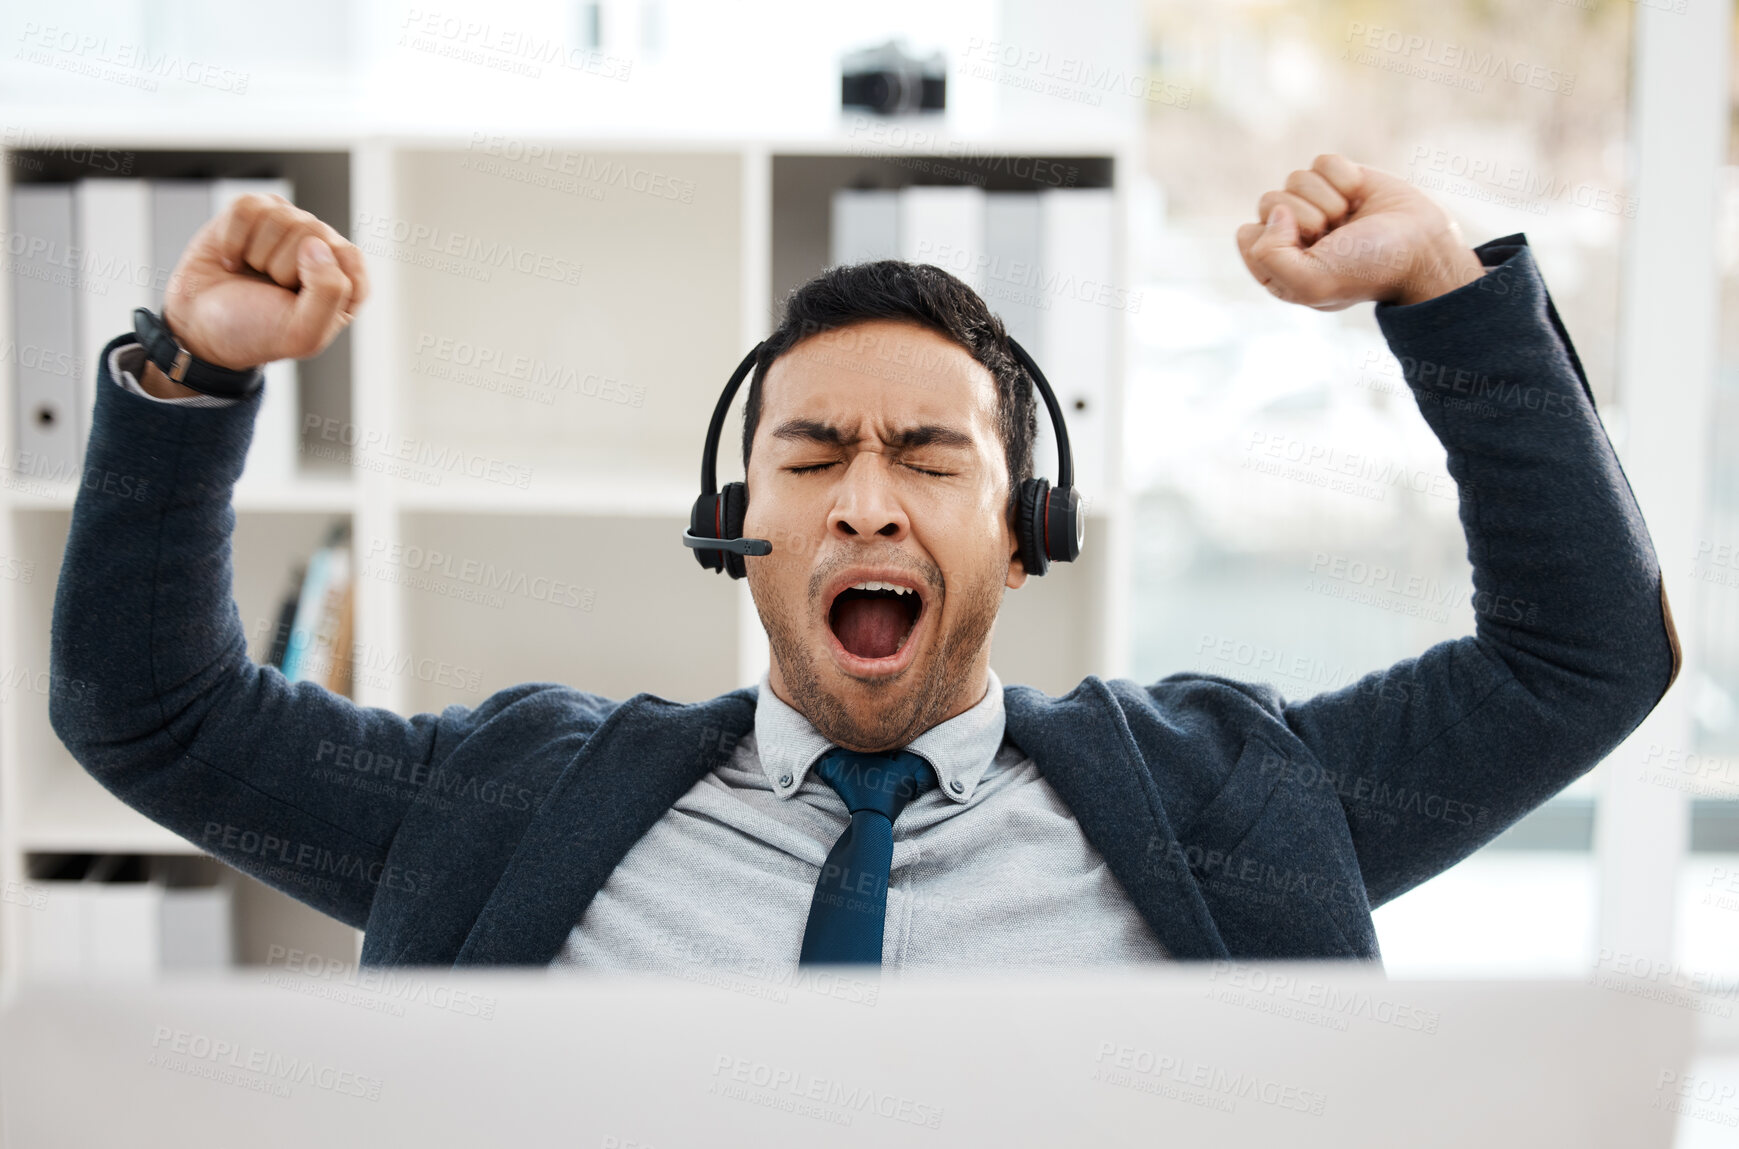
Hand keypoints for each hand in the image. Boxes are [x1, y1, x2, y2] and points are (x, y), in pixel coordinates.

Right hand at [159, 193, 369, 374]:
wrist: (200, 327)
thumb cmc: (255, 331)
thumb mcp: (302, 333)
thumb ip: (329, 293)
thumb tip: (316, 243)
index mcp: (346, 283)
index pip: (349, 256)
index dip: (319, 277)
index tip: (298, 300)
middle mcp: (323, 250)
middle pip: (311, 231)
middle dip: (281, 268)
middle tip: (271, 289)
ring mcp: (289, 228)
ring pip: (278, 217)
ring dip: (256, 255)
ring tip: (253, 274)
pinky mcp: (255, 213)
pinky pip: (246, 208)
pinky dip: (231, 240)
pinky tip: (233, 261)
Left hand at [1235, 154, 1484, 310]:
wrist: (1422, 248)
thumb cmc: (1366, 270)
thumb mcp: (1311, 282)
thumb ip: (1270, 257)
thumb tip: (1274, 212)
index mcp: (1277, 266)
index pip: (1248, 234)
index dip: (1275, 239)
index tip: (1309, 251)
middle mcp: (1292, 235)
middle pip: (1269, 201)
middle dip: (1306, 217)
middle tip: (1335, 237)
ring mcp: (1316, 204)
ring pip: (1295, 178)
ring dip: (1328, 199)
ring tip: (1349, 220)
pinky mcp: (1339, 179)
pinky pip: (1323, 161)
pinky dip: (1344, 178)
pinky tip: (1360, 198)